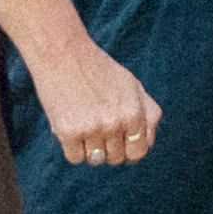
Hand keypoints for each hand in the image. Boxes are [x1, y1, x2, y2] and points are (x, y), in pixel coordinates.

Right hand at [32, 35, 159, 166]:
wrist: (63, 53)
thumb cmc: (99, 69)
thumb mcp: (132, 85)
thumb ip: (148, 114)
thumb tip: (149, 143)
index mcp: (134, 113)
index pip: (138, 153)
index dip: (128, 148)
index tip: (118, 137)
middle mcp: (115, 123)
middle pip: (116, 159)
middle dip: (108, 147)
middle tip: (97, 123)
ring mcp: (92, 129)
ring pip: (95, 160)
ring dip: (89, 148)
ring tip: (84, 122)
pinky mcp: (68, 132)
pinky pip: (75, 158)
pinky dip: (71, 147)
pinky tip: (70, 124)